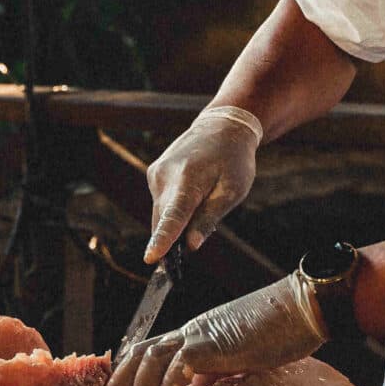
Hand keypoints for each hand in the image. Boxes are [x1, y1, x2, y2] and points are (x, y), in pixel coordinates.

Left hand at [107, 272, 325, 385]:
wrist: (300, 308)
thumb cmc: (278, 332)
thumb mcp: (239, 355)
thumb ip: (215, 367)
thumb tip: (196, 384)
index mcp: (196, 335)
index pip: (151, 349)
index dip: (131, 369)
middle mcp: (191, 332)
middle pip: (141, 350)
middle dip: (122, 377)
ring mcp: (200, 336)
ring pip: (151, 357)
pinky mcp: (213, 344)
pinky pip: (179, 364)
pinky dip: (171, 384)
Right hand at [144, 105, 261, 264]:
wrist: (222, 127)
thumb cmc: (233, 160)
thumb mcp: (232, 191)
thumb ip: (209, 218)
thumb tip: (191, 246)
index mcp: (188, 180)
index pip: (173, 217)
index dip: (163, 240)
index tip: (151, 259)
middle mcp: (165, 176)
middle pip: (164, 220)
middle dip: (173, 239)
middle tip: (194, 243)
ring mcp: (156, 174)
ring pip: (161, 214)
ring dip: (176, 223)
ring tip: (203, 204)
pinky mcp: (154, 174)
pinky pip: (161, 203)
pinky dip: (173, 210)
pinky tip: (193, 197)